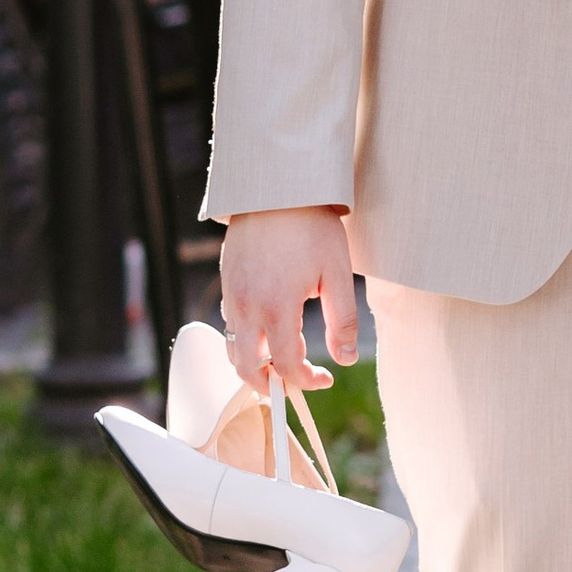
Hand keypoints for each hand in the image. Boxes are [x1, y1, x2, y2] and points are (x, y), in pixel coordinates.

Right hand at [221, 205, 357, 394]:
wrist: (276, 187)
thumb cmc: (312, 227)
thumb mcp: (337, 273)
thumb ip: (343, 321)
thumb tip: (346, 359)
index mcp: (276, 308)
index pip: (286, 366)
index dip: (306, 382)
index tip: (325, 378)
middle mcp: (246, 307)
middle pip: (247, 369)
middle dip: (271, 384)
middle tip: (297, 382)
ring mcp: (231, 295)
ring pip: (234, 348)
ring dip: (256, 363)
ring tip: (284, 359)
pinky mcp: (226, 282)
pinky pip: (230, 323)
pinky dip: (246, 338)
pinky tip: (271, 327)